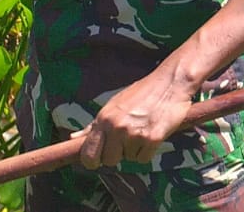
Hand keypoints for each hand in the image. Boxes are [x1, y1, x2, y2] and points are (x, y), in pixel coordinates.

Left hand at [76, 73, 193, 169]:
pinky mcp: (153, 138)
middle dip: (117, 155)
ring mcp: (134, 134)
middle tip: (126, 142)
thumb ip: (94, 125)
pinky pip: (144, 158)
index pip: (88, 153)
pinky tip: (152, 135)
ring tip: (142, 131)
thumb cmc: (141, 93)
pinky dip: (148, 151)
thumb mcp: (114, 105)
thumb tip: (73, 137)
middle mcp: (117, 127)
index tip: (98, 160)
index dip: (92, 161)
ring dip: (135, 150)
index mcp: (104, 119)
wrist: (170, 83)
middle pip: (109, 160)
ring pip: (129, 159)